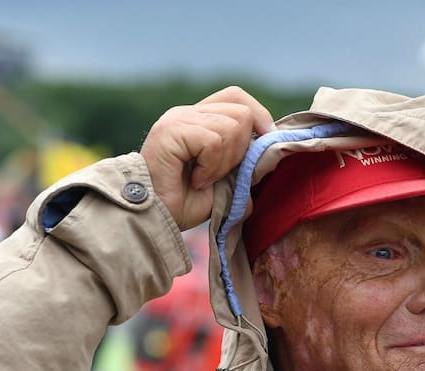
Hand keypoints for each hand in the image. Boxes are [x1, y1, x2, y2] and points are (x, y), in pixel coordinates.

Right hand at [140, 86, 274, 230]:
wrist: (155, 219)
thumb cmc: (183, 204)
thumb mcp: (225, 185)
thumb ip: (245, 167)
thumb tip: (270, 157)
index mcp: (199, 119)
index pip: (236, 97)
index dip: (259, 117)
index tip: (265, 144)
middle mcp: (187, 113)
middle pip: (242, 112)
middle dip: (242, 151)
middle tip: (220, 174)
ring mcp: (178, 119)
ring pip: (232, 127)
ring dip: (225, 163)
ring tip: (204, 179)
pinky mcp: (171, 130)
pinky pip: (213, 142)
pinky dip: (211, 167)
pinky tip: (196, 180)